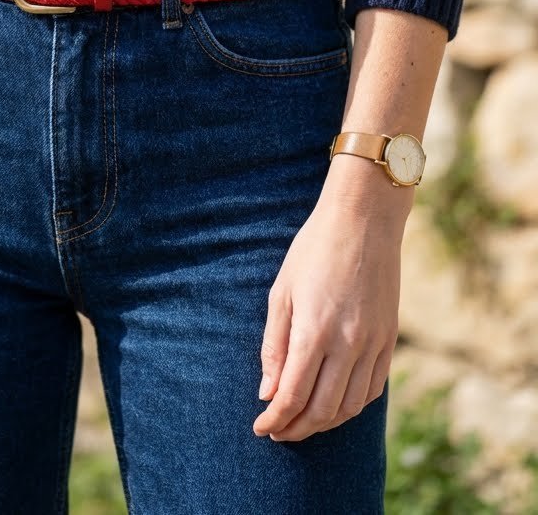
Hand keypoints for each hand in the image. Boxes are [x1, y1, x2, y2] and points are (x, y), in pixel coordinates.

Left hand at [253, 165, 402, 441]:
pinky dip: (352, 406)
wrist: (364, 219)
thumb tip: (268, 393)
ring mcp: (373, 343)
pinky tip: (335, 404)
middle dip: (296, 428)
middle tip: (277, 431)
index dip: (275, 419)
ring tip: (302, 422)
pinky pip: (372, 389)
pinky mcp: (389, 339)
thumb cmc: (314, 250)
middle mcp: (347, 343)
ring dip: (324, 423)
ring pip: (350, 407)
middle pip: (321, 410)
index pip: (292, 396)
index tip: (260, 427)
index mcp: (314, 330)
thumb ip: (274, 345)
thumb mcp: (282, 291)